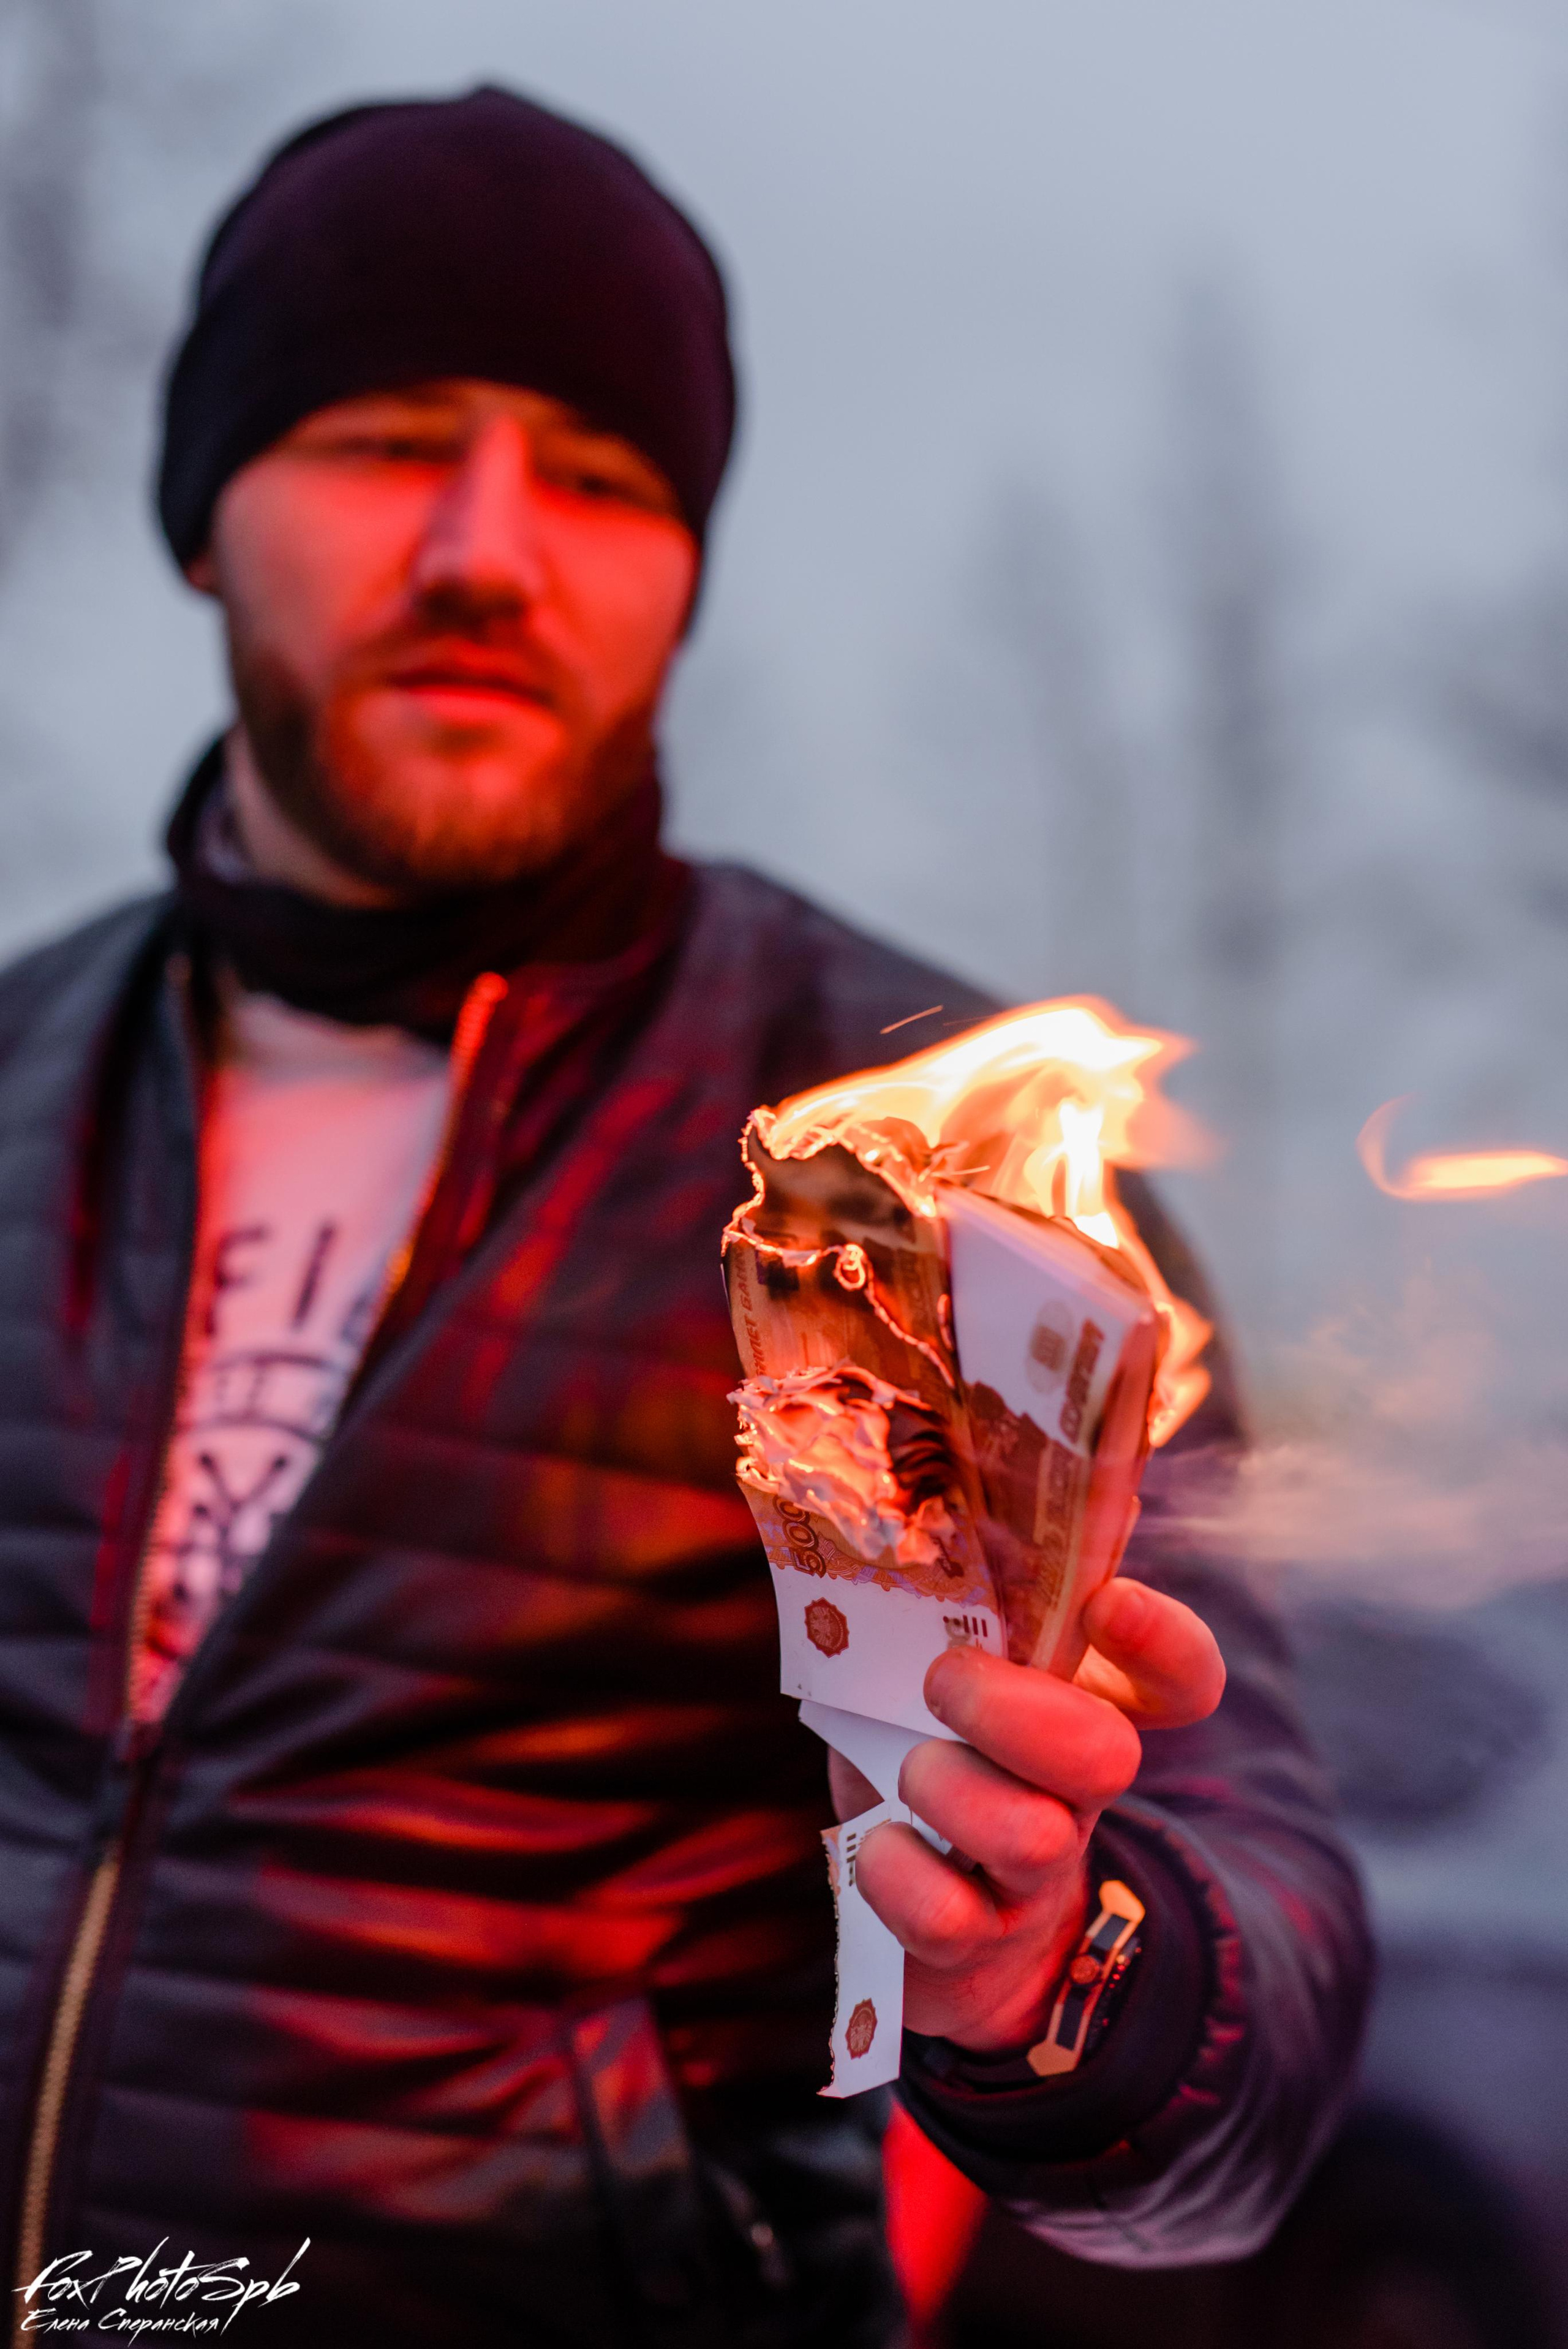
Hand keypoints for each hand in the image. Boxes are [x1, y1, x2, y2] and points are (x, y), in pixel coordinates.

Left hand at [827, 1576, 1225, 2053]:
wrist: (934, 1925)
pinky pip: (950, 1919)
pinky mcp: (973, 1946)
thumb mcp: (952, 1671)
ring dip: (954, 1789)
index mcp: (1084, 1709)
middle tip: (946, 1679)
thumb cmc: (931, 1756)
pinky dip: (902, 1876)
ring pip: (1032, 1836)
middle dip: (1024, 1712)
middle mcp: (1076, 1794)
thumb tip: (980, 1479)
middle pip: (1107, 1755)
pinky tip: (878, 1847)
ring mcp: (1030, 1876)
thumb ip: (979, 1592)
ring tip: (909, 1770)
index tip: (1106, 1600)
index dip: (1162, 1640)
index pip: (1179, 1678)